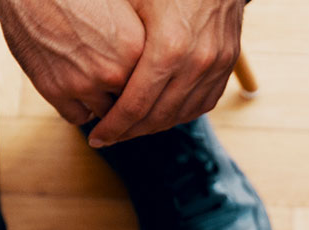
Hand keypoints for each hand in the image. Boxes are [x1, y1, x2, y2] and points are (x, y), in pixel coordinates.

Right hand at [0, 0, 146, 125]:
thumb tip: (148, 62)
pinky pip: (77, 117)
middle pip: (130, 101)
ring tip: (97, 84)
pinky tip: (79, 92)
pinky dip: (80, 108)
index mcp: (136, 47)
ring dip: (103, 102)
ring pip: (105, 113)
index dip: (145, 81)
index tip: (140, 79)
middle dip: (125, 93)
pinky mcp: (54, 91)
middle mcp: (113, 71)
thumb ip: (136, 40)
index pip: (152, 83)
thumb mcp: (120, 8)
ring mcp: (83, 84)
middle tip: (117, 83)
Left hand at [85, 0, 243, 146]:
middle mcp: (196, 62)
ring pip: (181, 114)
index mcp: (168, 48)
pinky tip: (161, 114)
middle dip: (129, 132)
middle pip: (157, 116)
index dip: (113, 126)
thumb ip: (114, 37)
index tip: (95, 137)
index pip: (136, 105)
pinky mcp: (228, 64)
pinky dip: (180, 114)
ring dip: (154, 127)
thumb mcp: (134, 1)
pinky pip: (204, 103)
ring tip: (131, 128)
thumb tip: (79, 58)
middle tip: (108, 137)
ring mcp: (216, 65)